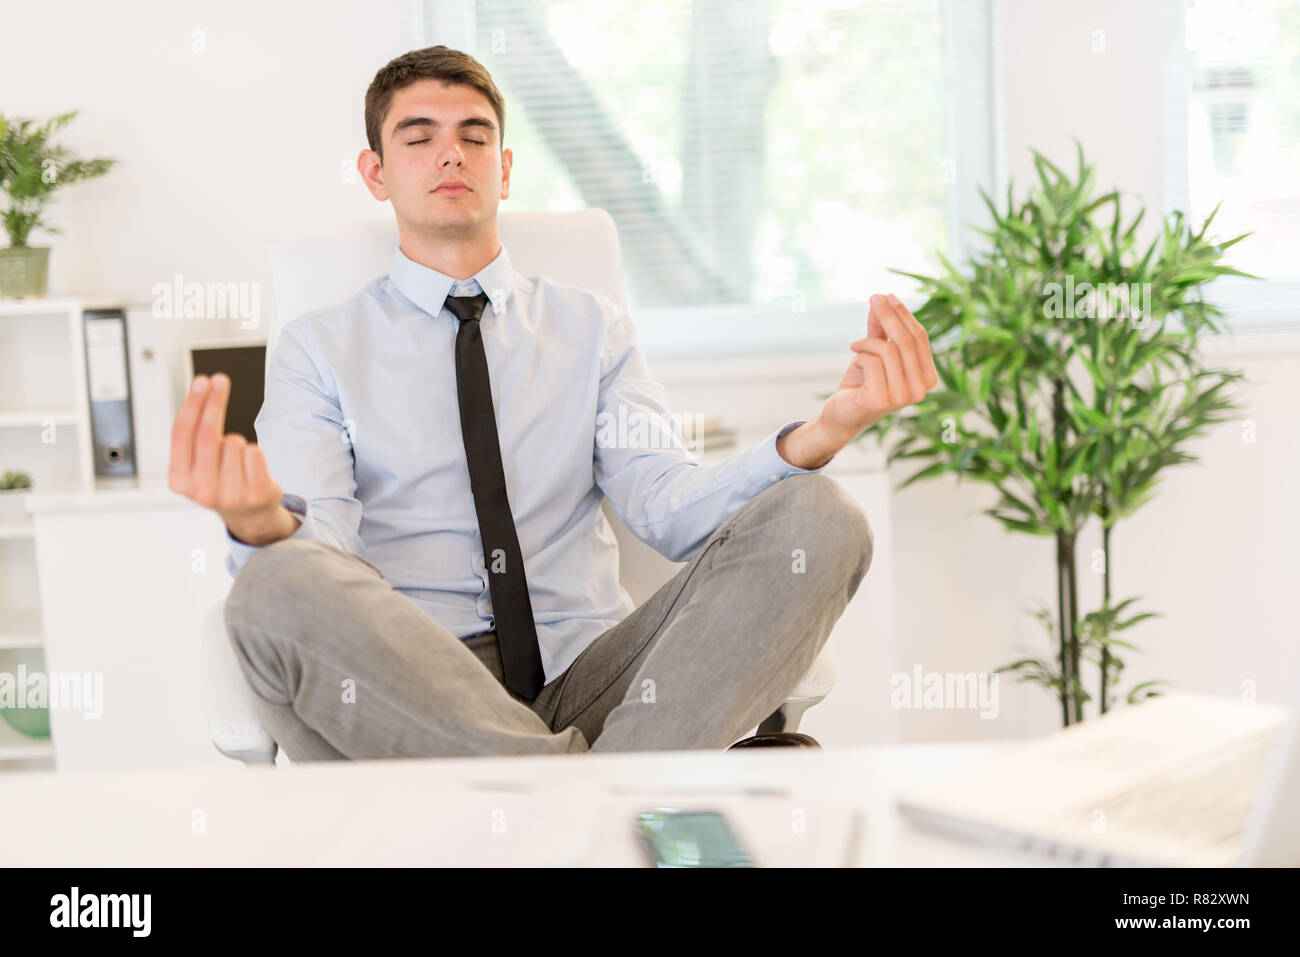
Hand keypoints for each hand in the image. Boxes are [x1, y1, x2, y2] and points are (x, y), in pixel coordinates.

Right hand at [168, 372, 297, 545]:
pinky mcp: (256, 494)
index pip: (182, 433)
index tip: (202, 380)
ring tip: (236, 462)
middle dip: (214, 401)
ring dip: (237, 443)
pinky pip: (255, 451)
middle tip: (220, 380)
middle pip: (208, 432)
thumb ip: (193, 435)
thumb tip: (202, 388)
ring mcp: (230, 495)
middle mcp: (201, 491)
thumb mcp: (196, 464)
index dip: (192, 404)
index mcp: (179, 481)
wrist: (249, 515)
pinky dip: (254, 453)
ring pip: (234, 441)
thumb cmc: (219, 480)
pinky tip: (251, 469)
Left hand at [819, 292, 938, 444]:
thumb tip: (882, 297)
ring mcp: (903, 397)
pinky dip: (859, 357)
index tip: (887, 295)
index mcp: (927, 378)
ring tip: (855, 346)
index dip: (904, 314)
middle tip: (873, 297)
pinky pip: (871, 361)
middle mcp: (920, 390)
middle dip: (888, 314)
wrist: (841, 414)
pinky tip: (853, 365)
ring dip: (867, 343)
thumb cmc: (862, 383)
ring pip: (888, 349)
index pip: (919, 338)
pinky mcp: (881, 400)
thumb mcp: (874, 352)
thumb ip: (881, 328)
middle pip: (906, 340)